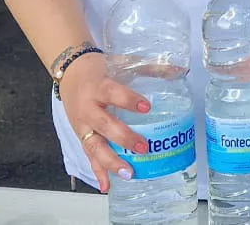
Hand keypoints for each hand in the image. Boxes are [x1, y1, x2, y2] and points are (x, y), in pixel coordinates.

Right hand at [58, 54, 148, 192]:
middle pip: (103, 125)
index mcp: (97, 86)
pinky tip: (106, 186)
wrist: (69, 73)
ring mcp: (82, 124)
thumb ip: (150, 67)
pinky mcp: (80, 136)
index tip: (147, 107)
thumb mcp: (121, 62)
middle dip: (123, 138)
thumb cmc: (99, 69)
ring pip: (93, 145)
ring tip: (128, 173)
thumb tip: (180, 71)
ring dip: (110, 161)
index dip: (128, 100)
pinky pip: (88, 156)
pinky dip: (97, 172)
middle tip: (144, 147)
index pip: (112, 93)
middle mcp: (87, 107)